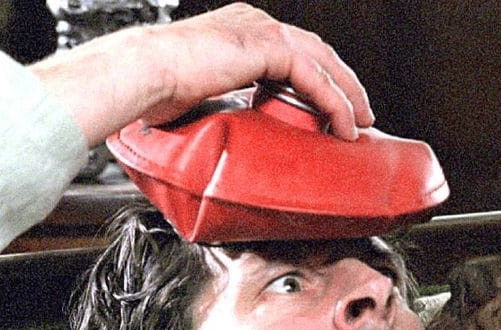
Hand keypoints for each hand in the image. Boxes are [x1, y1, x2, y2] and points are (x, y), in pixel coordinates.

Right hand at [30, 3, 373, 145]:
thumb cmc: (153, 89)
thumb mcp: (199, 95)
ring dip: (347, 95)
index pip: (292, 50)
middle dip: (343, 84)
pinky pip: (314, 79)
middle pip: (316, 51)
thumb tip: (229, 136)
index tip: (332, 106)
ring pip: (323, 62)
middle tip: (360, 114)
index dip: (318, 77)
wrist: (140, 73)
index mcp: (238, 30)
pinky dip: (334, 104)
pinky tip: (343, 126)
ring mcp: (261, 30)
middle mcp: (253, 21)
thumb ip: (223, 104)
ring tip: (360, 123)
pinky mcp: (267, 47)